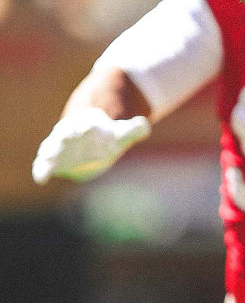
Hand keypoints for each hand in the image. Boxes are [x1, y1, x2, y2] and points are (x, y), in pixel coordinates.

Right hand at [32, 108, 150, 183]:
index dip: (88, 124)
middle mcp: (68, 132)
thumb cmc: (106, 138)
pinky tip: (41, 179)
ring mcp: (57, 146)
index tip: (89, 127)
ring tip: (48, 158)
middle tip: (66, 135)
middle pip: (64, 132)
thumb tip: (145, 126)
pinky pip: (42, 165)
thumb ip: (134, 130)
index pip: (86, 122)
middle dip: (65, 134)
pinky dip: (40, 171)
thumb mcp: (121, 134)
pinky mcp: (52, 161)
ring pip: (50, 147)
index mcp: (86, 123)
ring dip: (49, 152)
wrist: (88, 146)